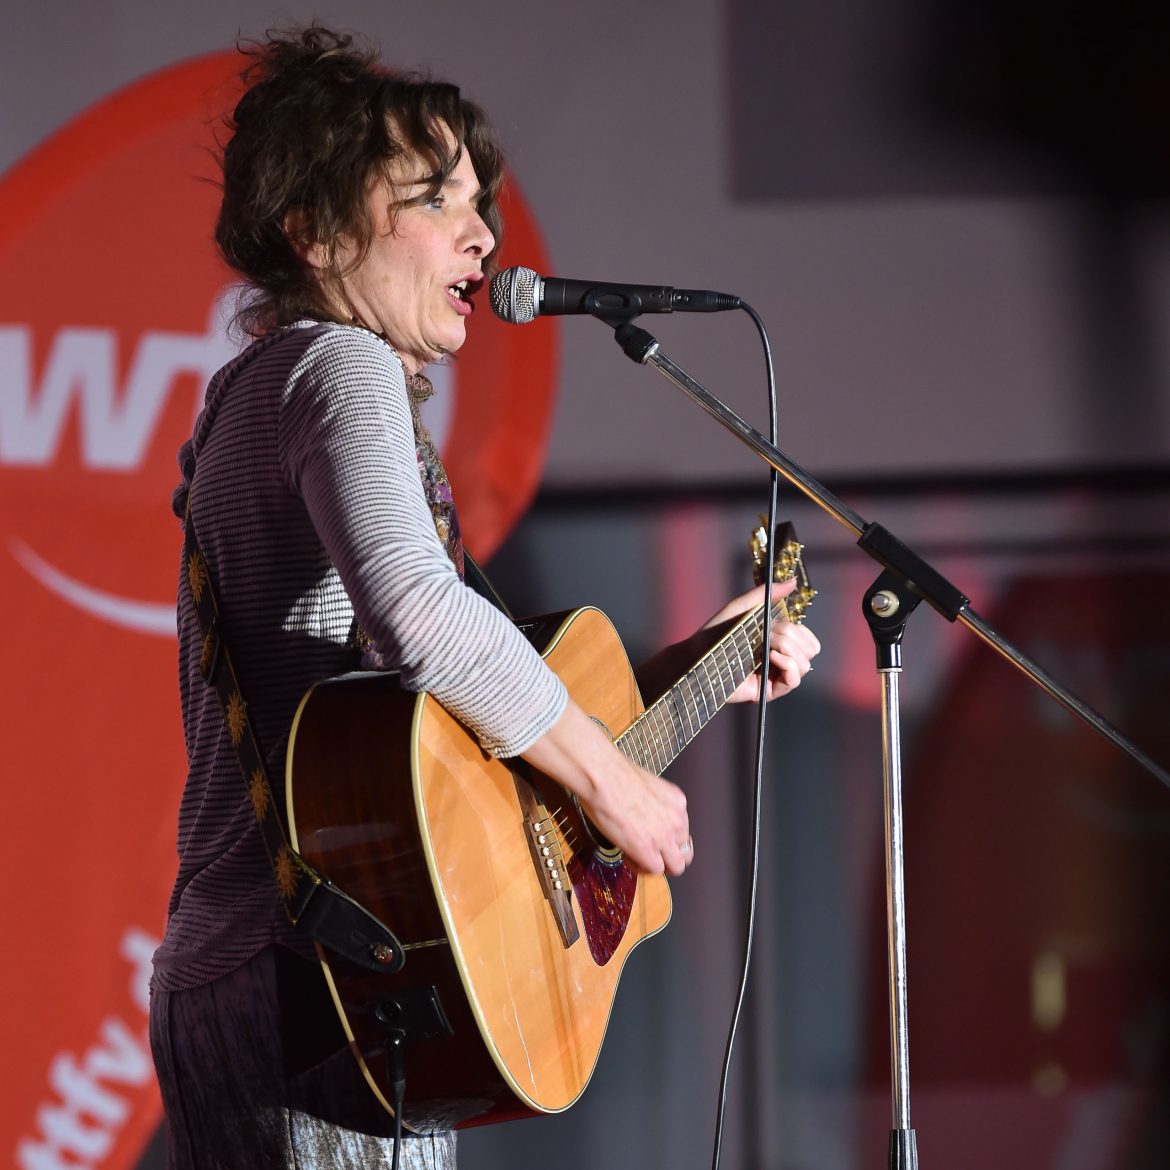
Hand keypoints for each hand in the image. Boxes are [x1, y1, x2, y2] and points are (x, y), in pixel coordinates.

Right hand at [522, 700, 693, 875]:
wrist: (604, 777)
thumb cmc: (615, 775)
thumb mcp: (647, 788)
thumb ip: (654, 805)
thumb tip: (645, 815)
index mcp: (678, 802)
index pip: (683, 832)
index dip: (669, 839)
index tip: (656, 838)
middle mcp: (677, 821)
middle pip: (685, 853)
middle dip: (669, 856)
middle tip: (652, 854)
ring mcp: (664, 837)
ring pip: (676, 866)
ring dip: (659, 865)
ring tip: (639, 858)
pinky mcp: (648, 851)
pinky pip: (654, 870)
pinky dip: (642, 867)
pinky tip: (628, 856)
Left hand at [700, 579, 821, 702]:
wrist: (697, 655)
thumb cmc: (716, 631)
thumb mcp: (743, 607)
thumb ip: (767, 594)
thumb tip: (793, 582)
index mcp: (778, 642)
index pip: (807, 638)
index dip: (798, 629)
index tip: (774, 624)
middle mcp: (780, 660)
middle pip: (810, 649)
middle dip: (791, 636)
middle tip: (767, 635)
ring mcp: (775, 676)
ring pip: (805, 664)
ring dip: (787, 648)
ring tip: (764, 646)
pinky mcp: (768, 691)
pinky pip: (795, 680)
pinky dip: (788, 664)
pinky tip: (770, 656)